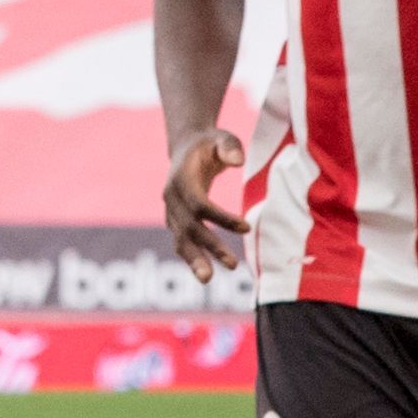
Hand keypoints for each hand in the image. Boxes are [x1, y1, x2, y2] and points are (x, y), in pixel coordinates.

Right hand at [163, 129, 247, 270]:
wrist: (187, 147)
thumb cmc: (209, 144)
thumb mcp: (222, 138)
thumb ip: (229, 147)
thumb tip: (237, 161)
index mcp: (181, 179)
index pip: (200, 204)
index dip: (221, 218)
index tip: (246, 228)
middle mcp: (171, 198)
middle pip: (189, 227)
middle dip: (208, 247)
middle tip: (232, 265)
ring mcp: (170, 211)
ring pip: (181, 240)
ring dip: (194, 261)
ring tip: (208, 280)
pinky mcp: (175, 220)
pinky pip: (182, 242)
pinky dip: (192, 258)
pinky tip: (206, 272)